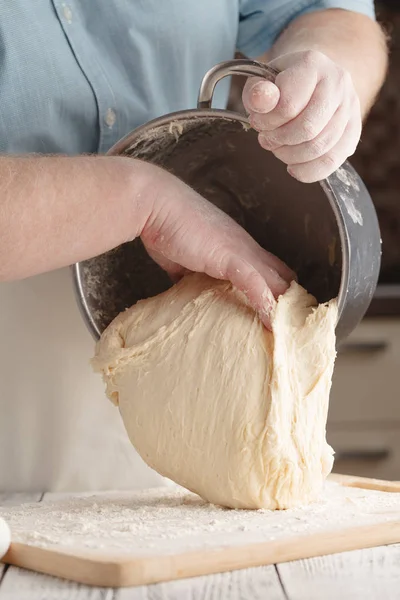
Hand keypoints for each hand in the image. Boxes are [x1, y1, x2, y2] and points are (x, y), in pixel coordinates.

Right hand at [140, 167, 294, 326]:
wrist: (156, 206)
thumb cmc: (165, 227)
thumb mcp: (183, 257)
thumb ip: (188, 273)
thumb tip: (185, 290)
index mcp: (236, 247)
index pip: (268, 269)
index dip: (278, 290)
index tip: (281, 313)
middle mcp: (245, 248)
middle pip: (282, 275)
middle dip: (290, 301)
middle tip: (293, 327)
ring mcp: (241, 252)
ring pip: (277, 281)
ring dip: (284, 307)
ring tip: (291, 332)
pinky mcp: (231, 258)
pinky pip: (256, 285)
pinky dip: (266, 305)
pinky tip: (271, 325)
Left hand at [242, 50, 361, 182]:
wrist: (311, 80)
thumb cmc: (281, 84)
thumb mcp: (261, 81)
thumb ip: (257, 92)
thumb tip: (261, 100)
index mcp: (312, 64)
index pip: (288, 105)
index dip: (266, 122)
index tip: (257, 122)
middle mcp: (337, 83)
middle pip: (308, 129)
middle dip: (279, 141)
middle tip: (266, 139)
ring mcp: (350, 107)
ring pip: (320, 148)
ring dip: (290, 156)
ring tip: (278, 148)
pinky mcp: (353, 131)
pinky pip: (332, 161)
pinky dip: (308, 171)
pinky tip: (293, 167)